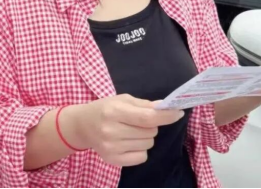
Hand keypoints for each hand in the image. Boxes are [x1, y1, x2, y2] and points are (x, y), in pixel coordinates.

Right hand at [66, 95, 183, 166]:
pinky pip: (142, 157)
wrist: (82, 125)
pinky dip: (140, 149)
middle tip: (137, 121)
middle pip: (150, 131)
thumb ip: (144, 105)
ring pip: (148, 144)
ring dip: (145, 137)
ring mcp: (112, 147)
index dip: (166, 116)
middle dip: (151, 125)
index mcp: (114, 111)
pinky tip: (128, 142)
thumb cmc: (104, 109)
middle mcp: (112, 130)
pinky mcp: (113, 160)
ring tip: (130, 131)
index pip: (147, 117)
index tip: (178, 113)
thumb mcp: (121, 100)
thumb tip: (166, 108)